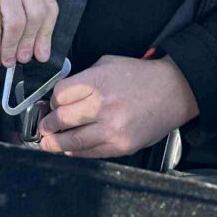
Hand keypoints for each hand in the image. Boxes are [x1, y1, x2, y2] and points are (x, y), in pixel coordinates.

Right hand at [0, 0, 57, 69]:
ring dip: (12, 47)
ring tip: (7, 60)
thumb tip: (34, 45)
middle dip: (31, 41)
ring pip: (16, 23)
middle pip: (36, 15)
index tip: (42, 53)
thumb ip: (23, 8)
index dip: (46, 33)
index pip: (49, 6)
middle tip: (24, 58)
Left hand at [38, 54, 198, 158]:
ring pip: (73, 142)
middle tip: (43, 127)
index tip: (52, 104)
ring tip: (47, 143)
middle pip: (62, 119)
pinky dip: (76, 152)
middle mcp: (103, 106)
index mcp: (98, 82)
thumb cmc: (139, 76)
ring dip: (55, 144)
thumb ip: (84, 77)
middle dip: (48, 125)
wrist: (172, 92)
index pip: (60, 94)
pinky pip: (91, 153)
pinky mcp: (121, 146)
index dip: (52, 100)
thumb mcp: (108, 63)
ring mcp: (112, 129)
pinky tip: (70, 149)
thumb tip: (62, 95)